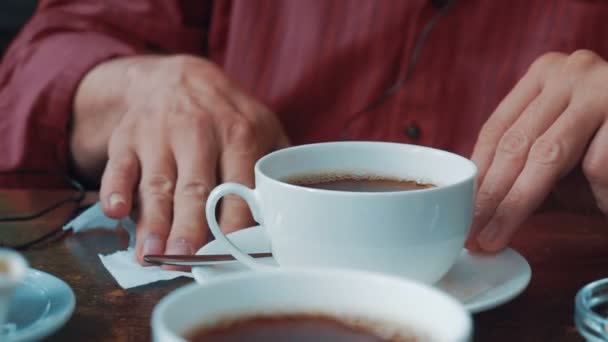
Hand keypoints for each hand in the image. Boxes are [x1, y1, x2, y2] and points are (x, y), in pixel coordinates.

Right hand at [72, 55, 288, 266]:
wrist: (179, 78)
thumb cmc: (226, 115)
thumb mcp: (263, 125)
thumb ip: (276, 164)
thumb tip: (290, 210)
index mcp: (239, 135)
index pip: (239, 187)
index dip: (234, 223)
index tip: (231, 253)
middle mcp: (198, 133)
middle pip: (195, 189)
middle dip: (190, 227)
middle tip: (185, 259)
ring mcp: (159, 135)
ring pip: (157, 185)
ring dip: (153, 221)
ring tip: (151, 254)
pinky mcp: (128, 138)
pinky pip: (120, 167)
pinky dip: (115, 189)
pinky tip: (116, 211)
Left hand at [467, 50, 607, 251]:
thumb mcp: (560, 159)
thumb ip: (522, 170)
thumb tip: (474, 209)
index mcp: (544, 75)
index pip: (496, 130)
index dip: (477, 176)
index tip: (461, 213)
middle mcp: (569, 71)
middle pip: (515, 143)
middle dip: (490, 196)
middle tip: (473, 233)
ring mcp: (601, 86)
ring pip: (547, 155)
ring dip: (517, 204)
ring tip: (498, 236)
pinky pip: (597, 164)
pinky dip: (597, 194)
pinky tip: (601, 208)